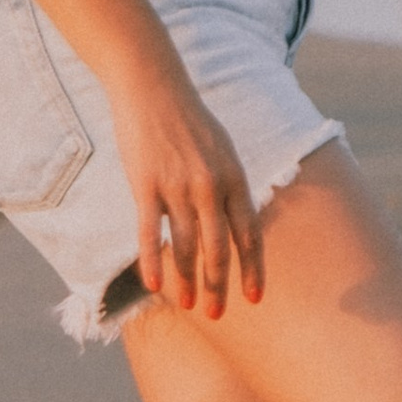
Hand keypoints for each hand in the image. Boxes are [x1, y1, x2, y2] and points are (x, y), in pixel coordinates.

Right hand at [111, 62, 265, 318]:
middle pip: (219, 249)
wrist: (154, 87)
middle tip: (218, 314)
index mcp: (235, 179)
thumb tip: (235, 222)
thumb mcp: (222, 151)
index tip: (255, 298)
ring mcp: (178, 186)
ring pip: (186, 246)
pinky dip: (154, 260)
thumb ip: (229, 188)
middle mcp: (211, 187)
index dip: (253, 269)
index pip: (249, 235)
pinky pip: (151, 232)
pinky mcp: (146, 185)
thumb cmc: (189, 121)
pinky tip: (155, 285)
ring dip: (188, 281)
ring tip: (189, 307)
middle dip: (220, 285)